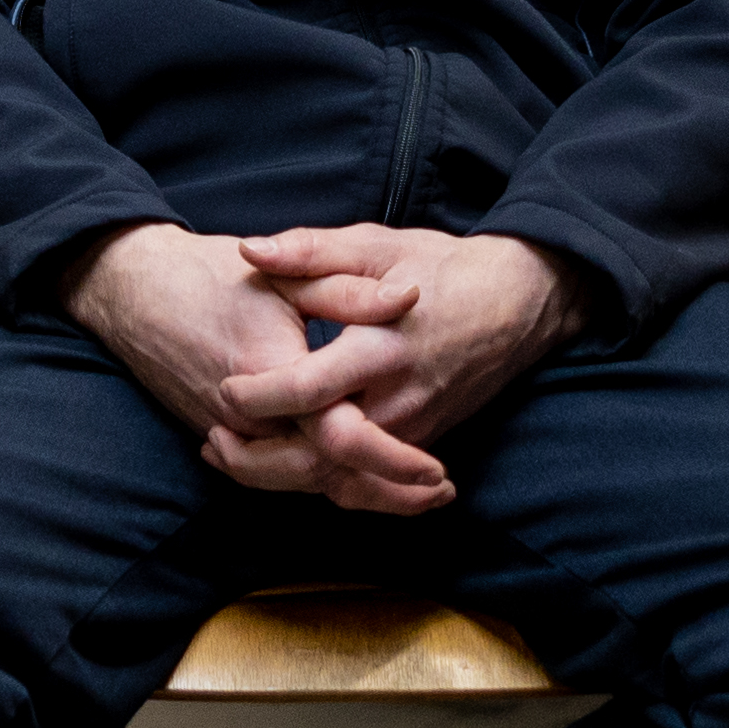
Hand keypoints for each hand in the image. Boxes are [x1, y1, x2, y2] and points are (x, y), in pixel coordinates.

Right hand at [59, 222, 447, 508]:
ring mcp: (232, 433)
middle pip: (326, 476)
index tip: (436, 471)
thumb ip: (347, 288)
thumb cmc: (213, 273)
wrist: (135, 291)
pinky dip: (318, 482)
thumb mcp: (286, 269)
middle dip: (386, 494)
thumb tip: (409, 295)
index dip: (392, 459)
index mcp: (273, 369)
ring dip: (359, 494)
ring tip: (414, 496)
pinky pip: (277, 474)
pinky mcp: (223, 438)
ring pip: (301, 483)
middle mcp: (250, 416)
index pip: (341, 436)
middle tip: (440, 493)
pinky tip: (356, 481)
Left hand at [217, 227, 586, 513]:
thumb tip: (248, 250)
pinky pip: (363, 480)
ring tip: (229, 457)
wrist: (516, 304)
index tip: (222, 390)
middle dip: (259, 461)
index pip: (309, 389)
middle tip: (212, 443)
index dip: (259, 396)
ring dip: (281, 478)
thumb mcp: (374, 246)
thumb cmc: (440, 267)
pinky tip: (280, 465)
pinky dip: (318, 481)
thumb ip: (309, 252)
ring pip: (339, 479)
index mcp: (380, 346)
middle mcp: (397, 399)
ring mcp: (412, 428)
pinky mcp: (419, 441)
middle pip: (319, 455)